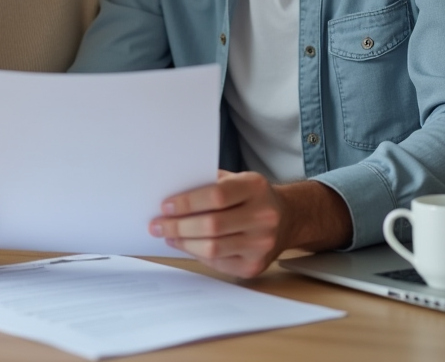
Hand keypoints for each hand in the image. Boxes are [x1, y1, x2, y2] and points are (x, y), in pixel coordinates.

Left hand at [149, 170, 285, 277]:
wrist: (287, 218)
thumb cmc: (252, 196)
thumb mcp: (237, 179)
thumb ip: (209, 183)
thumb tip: (171, 194)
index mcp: (255, 188)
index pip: (216, 195)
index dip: (187, 202)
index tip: (165, 206)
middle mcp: (263, 217)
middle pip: (212, 225)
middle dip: (178, 226)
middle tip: (157, 225)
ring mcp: (261, 244)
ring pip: (212, 249)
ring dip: (183, 243)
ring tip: (168, 236)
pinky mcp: (255, 266)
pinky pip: (218, 263)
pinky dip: (197, 255)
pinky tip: (187, 246)